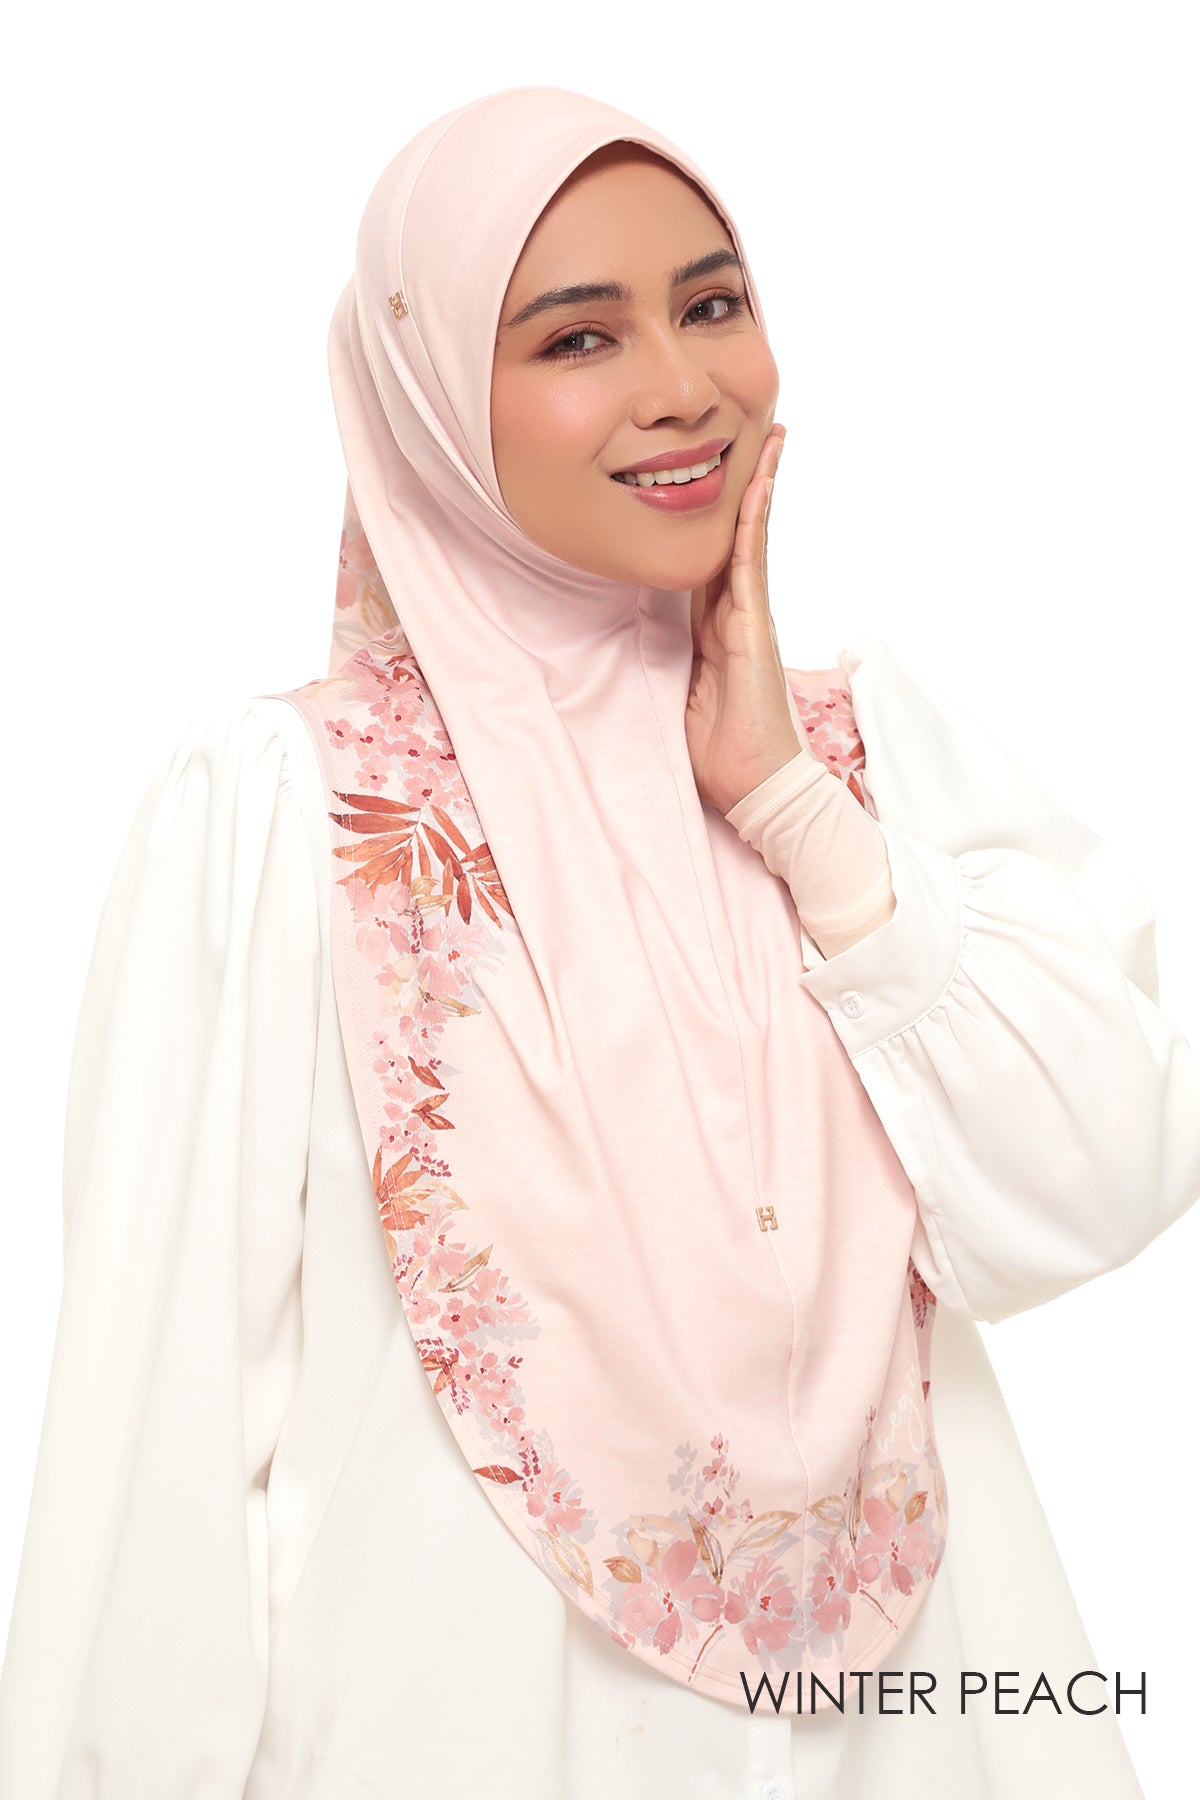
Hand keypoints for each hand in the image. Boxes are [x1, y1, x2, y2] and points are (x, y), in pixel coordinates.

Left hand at [685, 423, 802, 815]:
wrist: (757, 785)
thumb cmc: (724, 751)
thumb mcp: (685, 695)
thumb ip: (675, 662)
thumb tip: (645, 645)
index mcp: (721, 628)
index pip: (720, 557)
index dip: (722, 514)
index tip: (727, 471)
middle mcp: (741, 614)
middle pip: (742, 535)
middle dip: (752, 483)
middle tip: (763, 431)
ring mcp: (751, 619)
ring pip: (753, 539)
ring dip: (760, 488)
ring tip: (772, 440)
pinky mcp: (753, 630)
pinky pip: (750, 566)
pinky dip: (752, 525)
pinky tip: (755, 489)